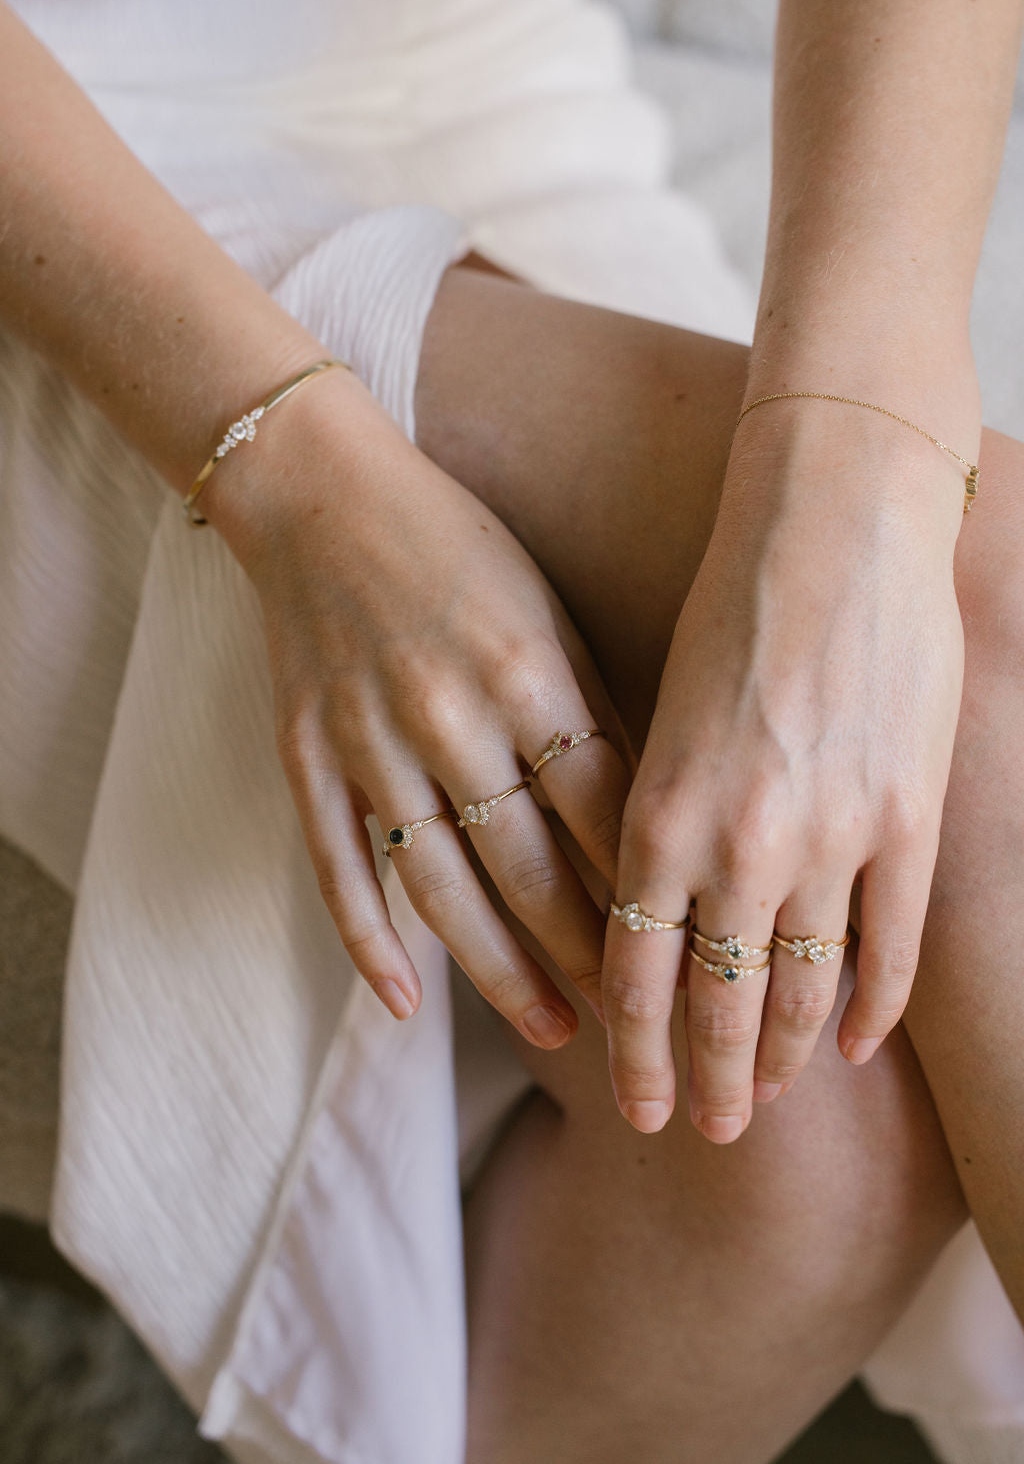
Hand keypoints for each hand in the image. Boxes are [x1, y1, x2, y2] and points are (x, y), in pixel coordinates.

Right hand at [215, 369, 629, 1046]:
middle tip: (642, 1020)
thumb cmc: (457, 544)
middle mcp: (449, 714)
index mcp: (527, 670)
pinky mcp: (305, 756)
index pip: (601, 813)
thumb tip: (643, 820)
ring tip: (556, 1030)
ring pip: (441, 888)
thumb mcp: (547, 610)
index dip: (649, 892)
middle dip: (593, 953)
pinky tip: (408, 1002)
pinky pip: (339, 866)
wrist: (318, 490)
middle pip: (531, 867)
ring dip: (501, 971)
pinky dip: (369, 940)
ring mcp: (368, 741)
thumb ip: (590, 712)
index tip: (693, 952)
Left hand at [603, 371, 976, 1137]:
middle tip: (706, 1132)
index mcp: (658, 812)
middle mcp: (739, 841)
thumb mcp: (661, 717)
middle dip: (709, 1080)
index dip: (638, 1052)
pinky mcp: (906, 816)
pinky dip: (870, 1005)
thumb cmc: (730, 604)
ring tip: (771, 1101)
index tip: (641, 1105)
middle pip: (720, 1001)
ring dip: (786, 1057)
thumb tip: (656, 909)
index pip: (637, 973)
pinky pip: (889, 944)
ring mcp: (833, 836)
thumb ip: (658, 819)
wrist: (833, 521)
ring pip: (804, 986)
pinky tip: (856, 1049)